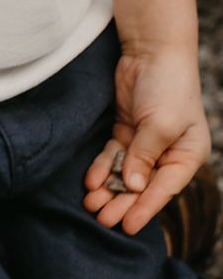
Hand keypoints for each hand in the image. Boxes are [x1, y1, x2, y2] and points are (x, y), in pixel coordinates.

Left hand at [83, 45, 211, 234]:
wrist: (152, 52)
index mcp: (187, 156)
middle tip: (101, 220)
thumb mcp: (160, 125)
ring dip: (108, 189)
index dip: (145, 209)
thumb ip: (145, 156)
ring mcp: (145, 143)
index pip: (164, 189)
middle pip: (142, 185)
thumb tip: (133, 185)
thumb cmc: (168, 87)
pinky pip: (113, 156)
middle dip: (122, 202)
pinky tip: (90, 181)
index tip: (128, 226)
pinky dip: (102, 167)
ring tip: (91, 205)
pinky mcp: (127, 131)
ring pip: (124, 173)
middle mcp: (167, 153)